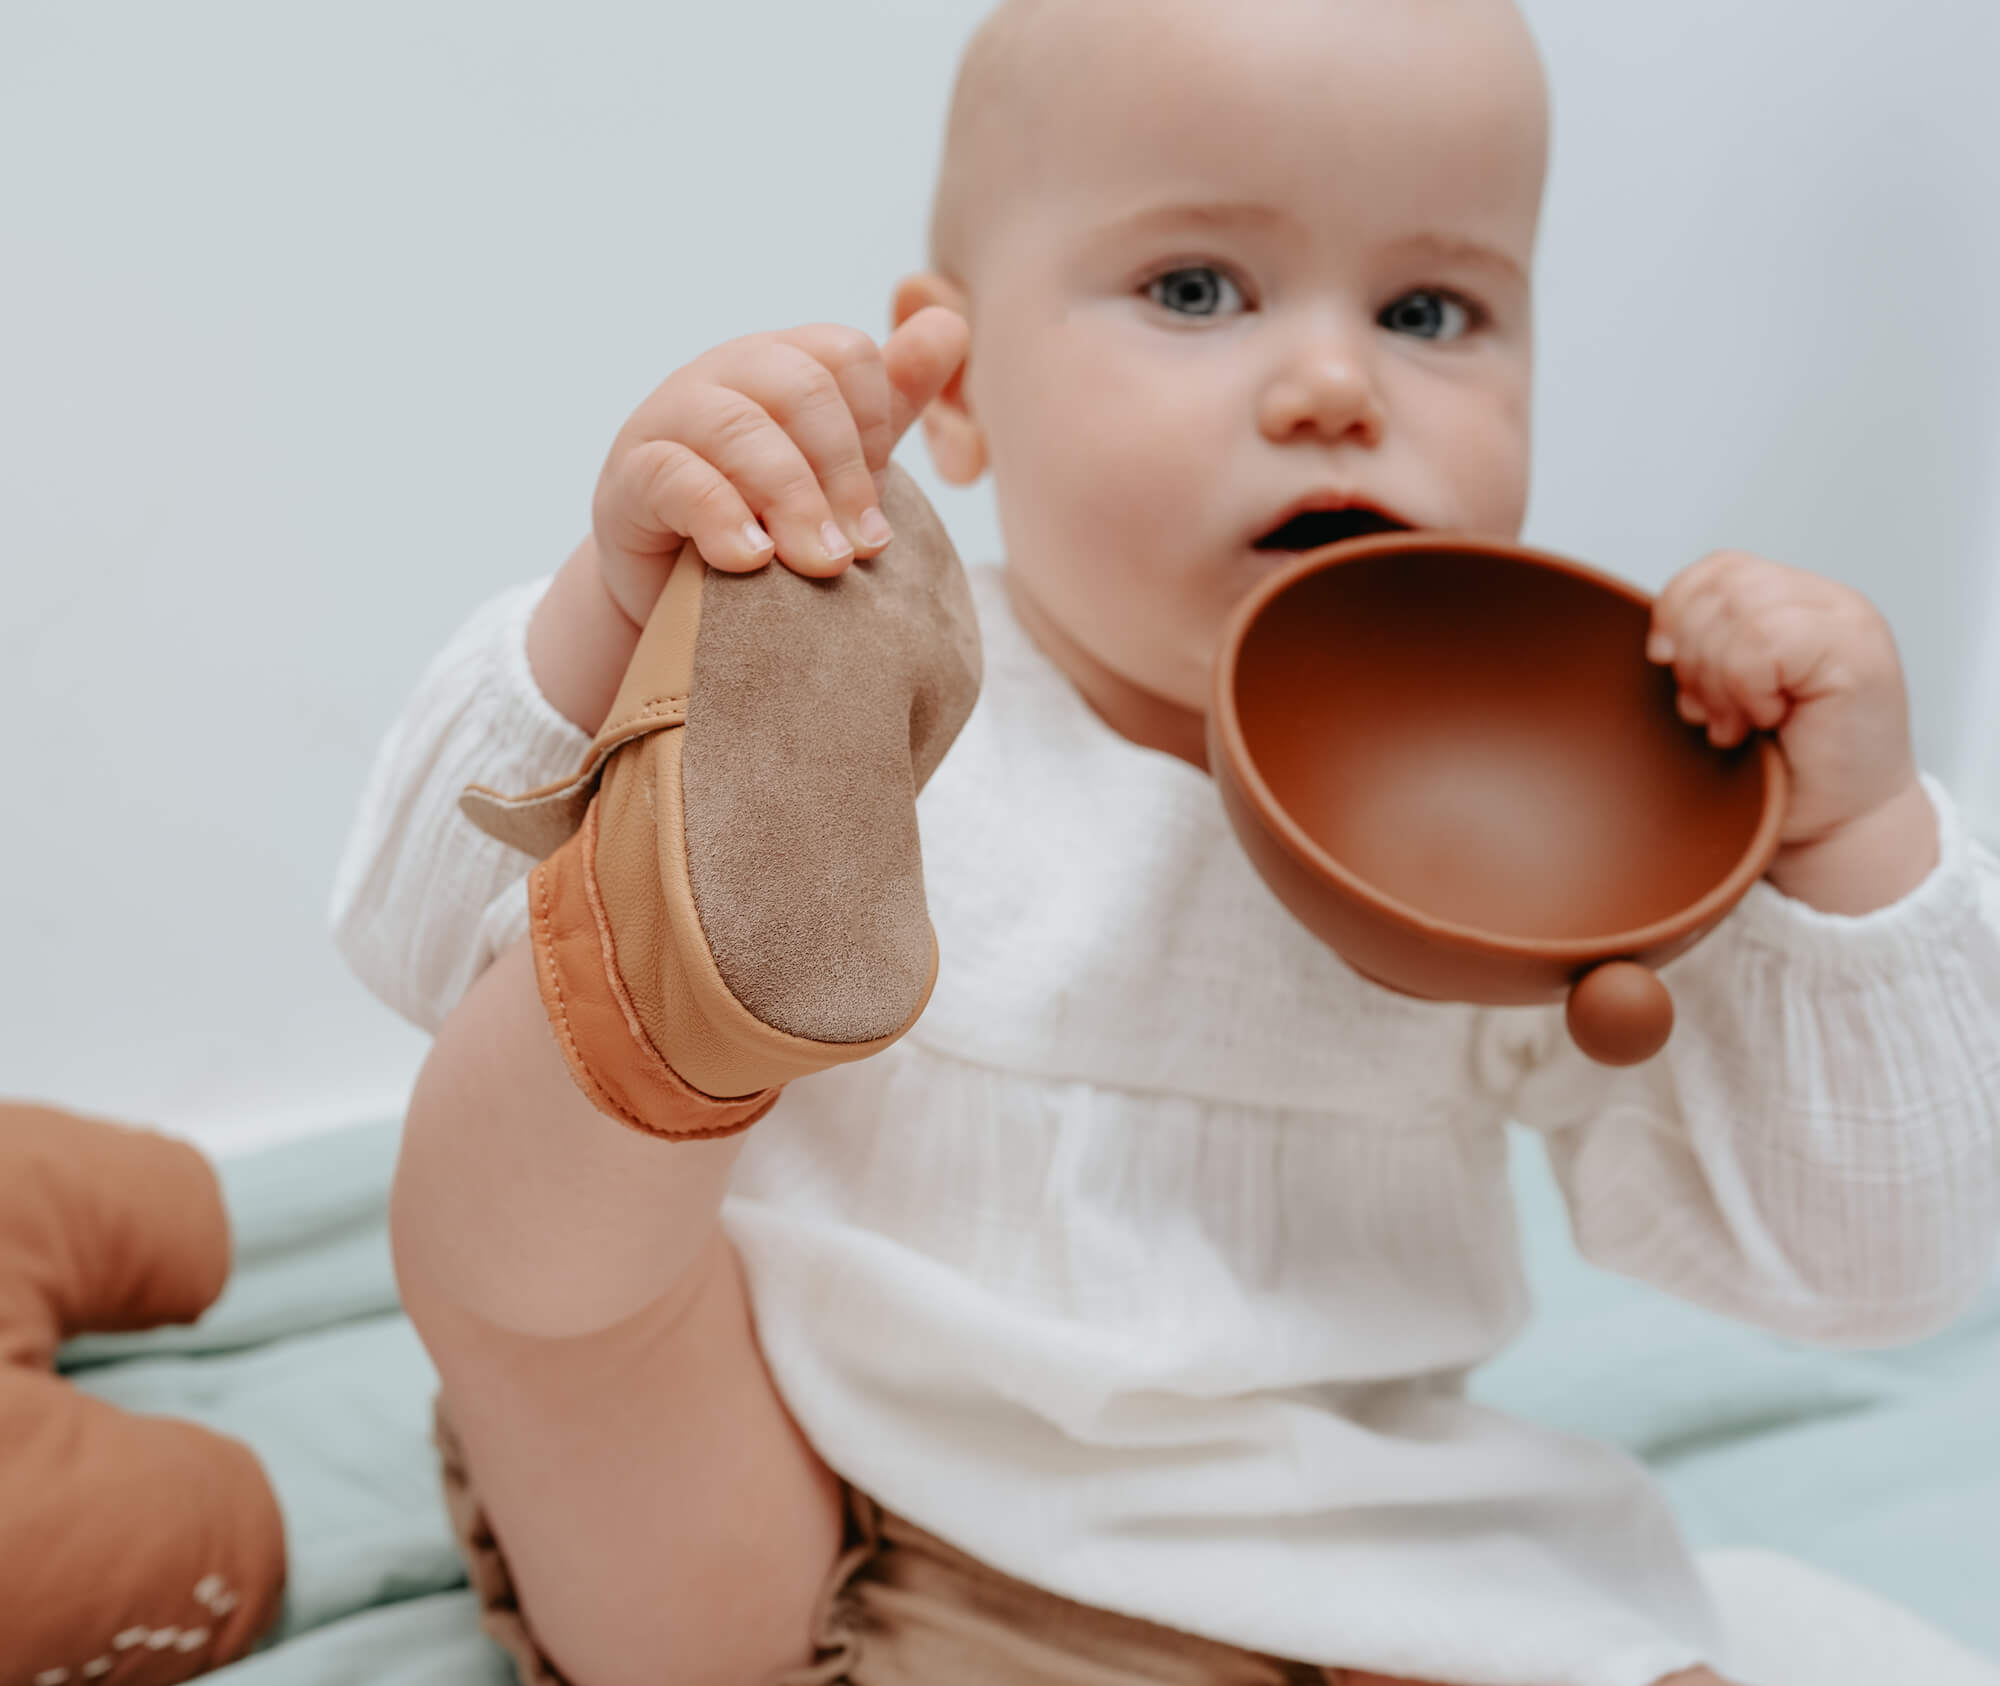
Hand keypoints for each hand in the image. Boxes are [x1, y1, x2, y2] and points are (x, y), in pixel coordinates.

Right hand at [588, 307, 969, 627]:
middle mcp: (723, 374)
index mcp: (780, 362)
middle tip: (862, 550)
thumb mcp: (834, 461)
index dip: (874, 425)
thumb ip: (890, 401)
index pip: (844, 354)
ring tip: (823, 565)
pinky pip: (676, 478)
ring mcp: (669, 419)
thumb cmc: (763, 515)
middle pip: (799, 387)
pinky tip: (753, 563)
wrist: (672, 591)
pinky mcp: (630, 477)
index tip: (877, 499)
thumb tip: (952, 326)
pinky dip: (722, 520)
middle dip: (843, 473)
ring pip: (740, 431)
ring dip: (794, 503)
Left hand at [1647, 550, 1935, 908]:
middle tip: (1708, 713)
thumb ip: (1707, 646)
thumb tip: (1656, 637)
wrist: (1836, 829)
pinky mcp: (1857, 654)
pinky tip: (1766, 721)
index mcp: (1796, 603)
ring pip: (1742, 611)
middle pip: (1722, 587)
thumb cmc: (1783, 773)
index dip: (1676, 612)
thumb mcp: (1727, 694)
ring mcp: (1848, 623)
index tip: (1666, 666)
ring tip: (1737, 724)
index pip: (1718, 570)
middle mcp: (1827, 603)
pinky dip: (1748, 689)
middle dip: (1694, 654)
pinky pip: (1765, 644)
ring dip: (1721, 679)